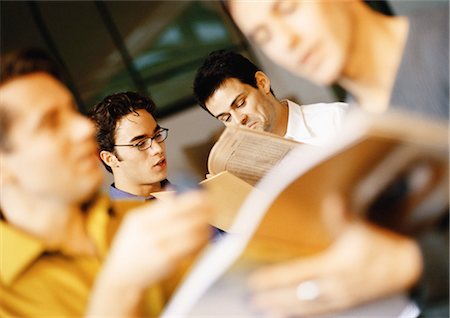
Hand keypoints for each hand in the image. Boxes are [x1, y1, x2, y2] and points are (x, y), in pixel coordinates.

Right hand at [87, 192, 211, 315]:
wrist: (120, 277)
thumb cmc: (132, 248)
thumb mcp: (137, 224)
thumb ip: (156, 209)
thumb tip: (174, 191)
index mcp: (140, 218)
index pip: (172, 205)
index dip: (192, 200)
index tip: (205, 196)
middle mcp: (148, 231)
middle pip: (183, 217)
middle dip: (202, 212)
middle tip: (213, 209)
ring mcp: (157, 246)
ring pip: (189, 232)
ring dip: (204, 227)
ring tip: (209, 224)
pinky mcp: (166, 260)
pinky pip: (189, 248)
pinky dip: (200, 242)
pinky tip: (204, 239)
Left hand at [247, 195, 422, 316]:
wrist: (405, 267)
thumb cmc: (379, 247)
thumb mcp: (359, 229)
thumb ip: (341, 217)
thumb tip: (331, 201)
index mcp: (336, 266)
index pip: (298, 273)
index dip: (276, 278)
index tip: (256, 279)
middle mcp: (336, 286)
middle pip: (298, 294)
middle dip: (275, 296)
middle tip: (253, 296)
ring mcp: (340, 298)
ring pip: (307, 306)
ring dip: (284, 307)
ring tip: (264, 307)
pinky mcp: (345, 303)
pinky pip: (319, 311)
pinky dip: (301, 313)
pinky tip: (288, 313)